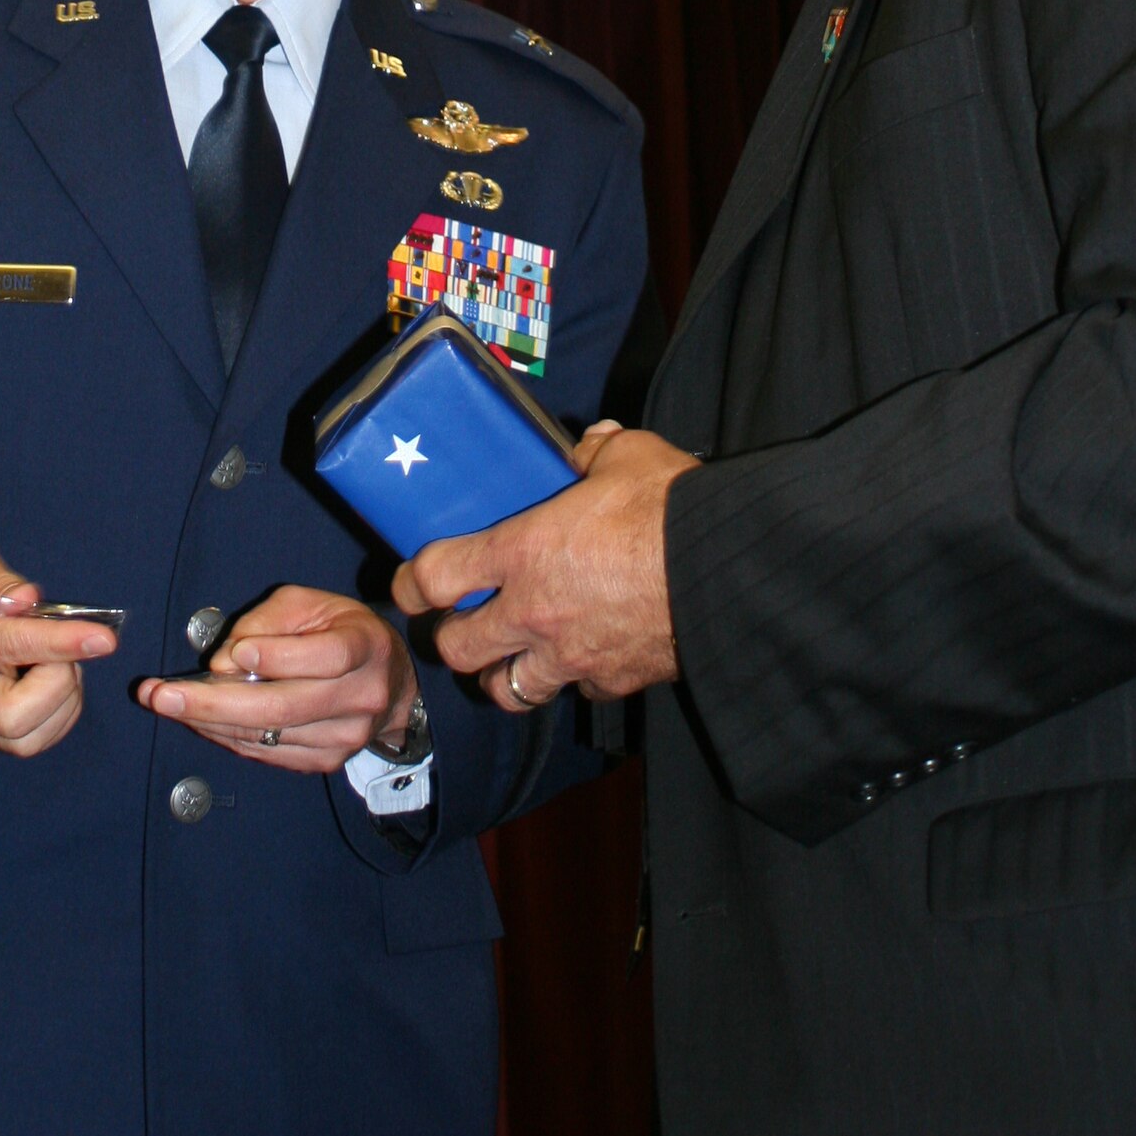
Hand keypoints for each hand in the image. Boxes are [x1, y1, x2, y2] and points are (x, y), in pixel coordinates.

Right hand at [0, 535, 115, 756]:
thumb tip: (29, 602)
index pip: (5, 646)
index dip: (59, 644)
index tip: (104, 640)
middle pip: (14, 716)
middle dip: (58, 683)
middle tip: (65, 647)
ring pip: (24, 739)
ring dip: (62, 701)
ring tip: (59, 661)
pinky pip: (26, 742)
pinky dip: (56, 715)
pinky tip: (53, 681)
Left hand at [136, 586, 418, 774]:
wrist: (389, 684)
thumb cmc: (344, 632)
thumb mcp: (311, 604)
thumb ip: (268, 621)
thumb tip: (226, 659)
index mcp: (366, 647)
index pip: (326, 657)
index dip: (278, 656)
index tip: (232, 653)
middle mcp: (361, 697)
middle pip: (283, 706)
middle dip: (213, 702)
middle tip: (160, 694)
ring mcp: (345, 737)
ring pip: (267, 734)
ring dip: (208, 721)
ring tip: (166, 704)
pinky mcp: (325, 761)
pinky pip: (266, 752)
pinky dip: (226, 736)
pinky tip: (199, 719)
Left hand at [391, 423, 696, 710]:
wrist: (726, 571)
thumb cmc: (670, 509)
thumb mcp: (628, 456)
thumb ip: (596, 452)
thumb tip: (590, 444)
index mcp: (522, 552)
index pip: (435, 579)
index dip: (412, 583)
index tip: (409, 582)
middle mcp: (533, 612)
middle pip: (457, 650)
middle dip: (451, 638)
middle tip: (459, 621)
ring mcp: (571, 655)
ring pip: (506, 690)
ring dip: (501, 674)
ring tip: (509, 656)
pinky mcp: (613, 681)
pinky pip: (575, 690)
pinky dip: (571, 679)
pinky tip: (581, 658)